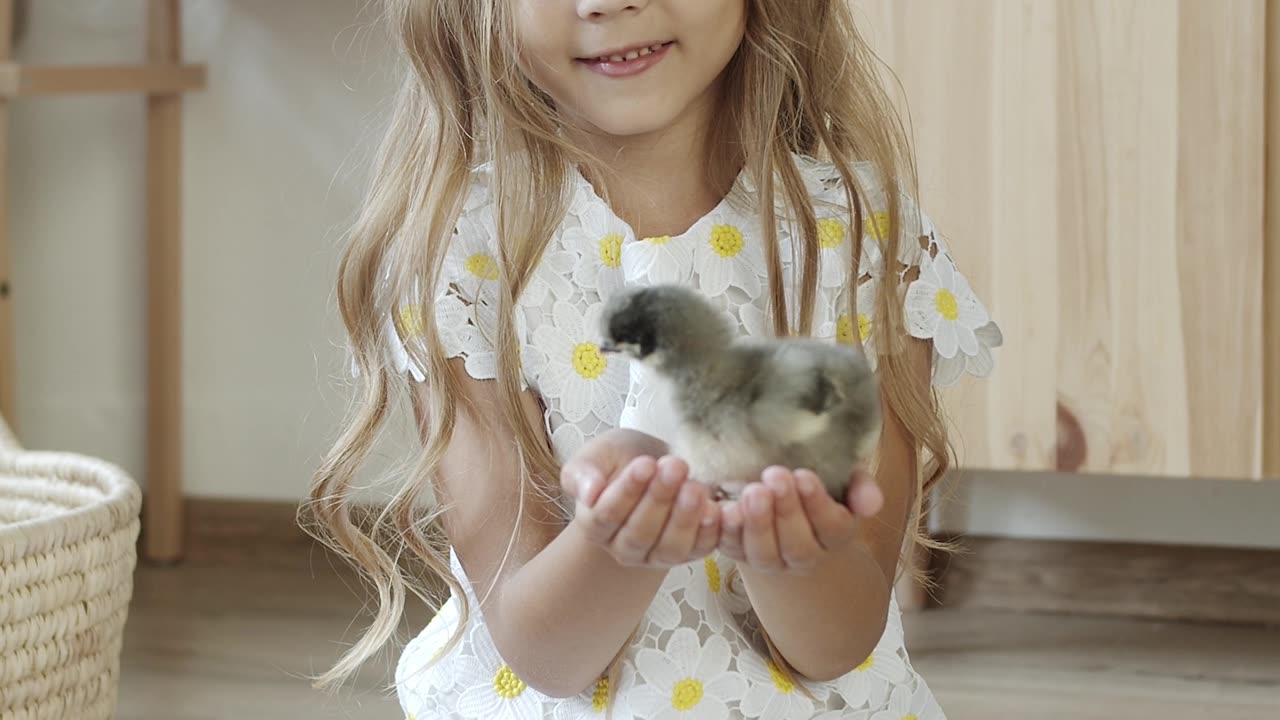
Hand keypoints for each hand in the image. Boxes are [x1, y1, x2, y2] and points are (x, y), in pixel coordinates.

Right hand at [561, 430, 720, 567]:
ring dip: (684, 519)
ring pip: (669, 548)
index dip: (626, 492)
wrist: (657, 465)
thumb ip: (584, 472)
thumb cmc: (624, 458)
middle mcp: (624, 547)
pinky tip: (715, 508)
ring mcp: (657, 555)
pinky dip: (710, 532)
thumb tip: (588, 493)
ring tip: (694, 487)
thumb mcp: (599, 454)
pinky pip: (700, 549)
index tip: (645, 464)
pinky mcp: (690, 553)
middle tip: (675, 467)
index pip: (606, 516)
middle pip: (639, 534)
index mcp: (595, 525)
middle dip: (659, 499)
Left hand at [718, 465, 880, 573]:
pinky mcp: (738, 552)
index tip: (805, 476)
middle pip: (798, 546)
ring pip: (764, 554)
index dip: (819, 505)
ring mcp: (769, 558)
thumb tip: (872, 504)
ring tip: (752, 491)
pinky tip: (724, 508)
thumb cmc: (817, 484)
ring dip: (758, 524)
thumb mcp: (844, 478)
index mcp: (834, 535)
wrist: (780, 498)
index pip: (833, 528)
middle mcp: (803, 555)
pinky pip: (730, 548)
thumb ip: (860, 487)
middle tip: (775, 476)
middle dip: (787, 511)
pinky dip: (726, 531)